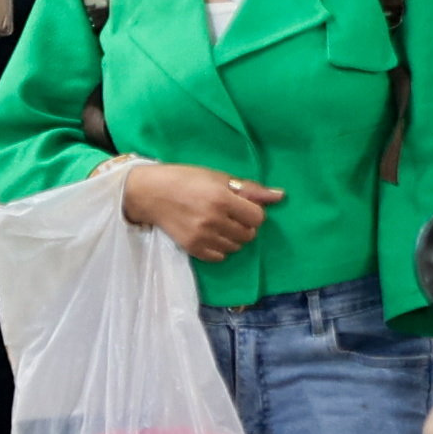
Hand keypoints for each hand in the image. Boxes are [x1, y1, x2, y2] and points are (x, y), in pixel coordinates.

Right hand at [123, 160, 273, 260]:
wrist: (151, 193)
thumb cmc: (186, 179)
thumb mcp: (218, 177)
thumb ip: (250, 189)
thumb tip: (281, 196)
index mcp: (222, 198)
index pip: (258, 217)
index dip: (254, 212)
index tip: (243, 206)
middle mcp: (214, 220)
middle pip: (249, 234)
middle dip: (245, 225)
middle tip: (232, 215)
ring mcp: (202, 236)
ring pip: (235, 247)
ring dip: (234, 237)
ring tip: (221, 224)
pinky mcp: (192, 248)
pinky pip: (219, 256)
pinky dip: (220, 248)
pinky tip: (212, 235)